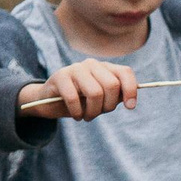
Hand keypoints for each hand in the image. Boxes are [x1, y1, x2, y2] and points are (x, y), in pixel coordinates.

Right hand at [19, 58, 137, 121]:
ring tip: (86, 116)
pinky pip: (74, 98)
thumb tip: (130, 101)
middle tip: (98, 113)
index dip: (131, 90)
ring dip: (93, 112)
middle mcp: (91, 64)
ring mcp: (75, 68)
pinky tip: (76, 115)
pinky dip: (77, 112)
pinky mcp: (60, 77)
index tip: (130, 107)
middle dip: (108, 106)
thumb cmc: (80, 101)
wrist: (50, 101)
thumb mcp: (101, 99)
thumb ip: (116, 97)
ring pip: (95, 92)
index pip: (125, 72)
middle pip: (111, 85)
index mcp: (104, 67)